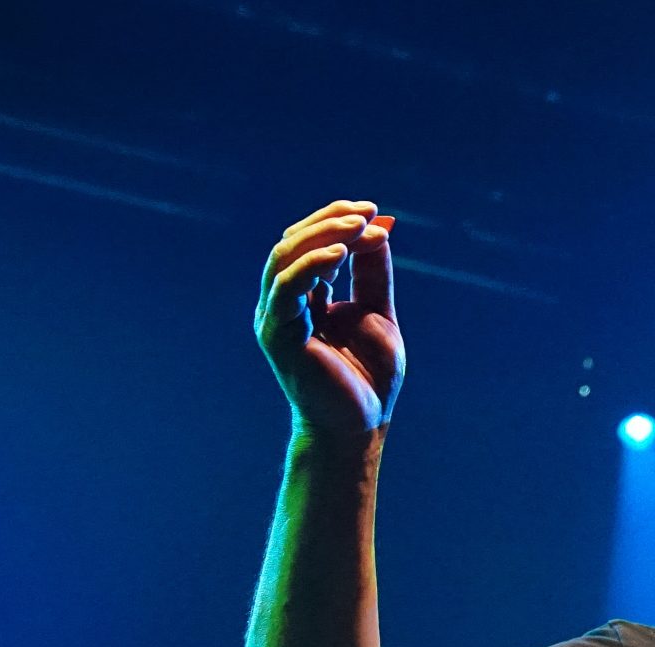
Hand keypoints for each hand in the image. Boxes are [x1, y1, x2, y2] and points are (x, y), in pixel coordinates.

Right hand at [255, 199, 403, 437]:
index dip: (338, 220)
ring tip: (358, 227)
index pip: (311, 243)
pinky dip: (312, 265)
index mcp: (303, 297)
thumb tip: (379, 229)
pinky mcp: (278, 334)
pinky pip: (286, 288)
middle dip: (331, 220)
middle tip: (367, 213)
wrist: (359, 426)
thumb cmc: (367, 379)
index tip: (374, 211)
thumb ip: (373, 273)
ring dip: (323, 235)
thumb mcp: (378, 313)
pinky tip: (340, 253)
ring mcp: (275, 318)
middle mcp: (282, 303)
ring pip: (284, 258)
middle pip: (294, 243)